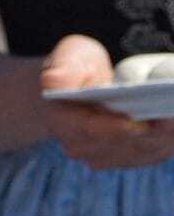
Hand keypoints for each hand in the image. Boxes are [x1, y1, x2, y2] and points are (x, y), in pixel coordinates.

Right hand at [41, 34, 173, 169]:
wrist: (75, 91)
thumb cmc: (75, 70)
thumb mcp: (68, 57)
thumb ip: (63, 68)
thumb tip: (52, 81)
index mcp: (61, 120)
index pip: (88, 130)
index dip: (115, 128)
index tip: (142, 122)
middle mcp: (78, 145)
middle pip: (120, 144)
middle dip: (150, 132)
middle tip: (173, 114)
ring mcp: (101, 156)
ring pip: (139, 151)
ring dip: (163, 137)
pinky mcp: (125, 158)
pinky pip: (150, 154)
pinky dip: (168, 140)